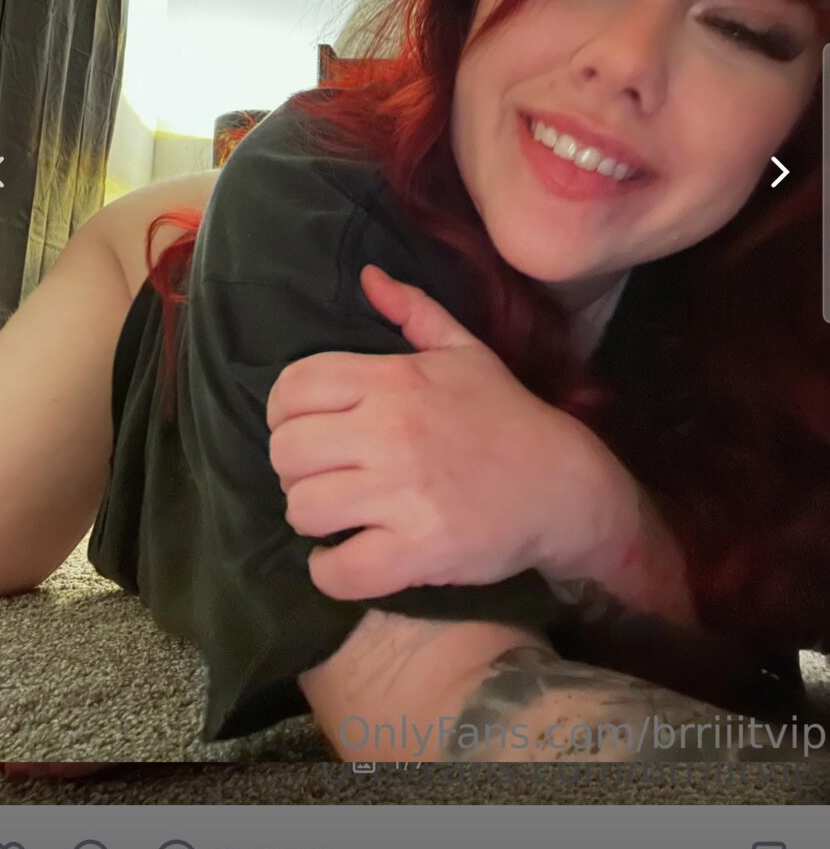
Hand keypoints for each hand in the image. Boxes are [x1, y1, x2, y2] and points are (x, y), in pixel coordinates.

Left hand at [266, 263, 639, 600]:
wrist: (565, 485)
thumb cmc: (507, 417)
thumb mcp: (465, 352)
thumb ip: (414, 311)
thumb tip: (368, 276)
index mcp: (395, 381)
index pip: (293, 388)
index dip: (284, 413)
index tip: (305, 431)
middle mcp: (392, 432)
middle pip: (287, 452)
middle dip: (294, 469)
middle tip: (323, 477)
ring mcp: (404, 494)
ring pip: (303, 510)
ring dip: (311, 518)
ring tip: (337, 516)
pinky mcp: (419, 551)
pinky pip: (339, 570)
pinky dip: (331, 572)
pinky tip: (347, 557)